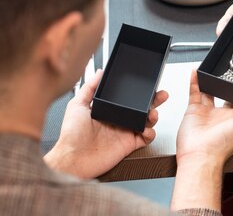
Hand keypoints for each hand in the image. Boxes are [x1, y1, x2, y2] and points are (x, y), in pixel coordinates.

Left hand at [44, 69, 167, 178]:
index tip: (145, 85)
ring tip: (152, 114)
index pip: (127, 99)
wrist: (73, 159)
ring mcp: (124, 133)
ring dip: (153, 116)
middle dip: (153, 101)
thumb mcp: (77, 105)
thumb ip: (89, 88)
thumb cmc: (71, 135)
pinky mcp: (129, 145)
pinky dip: (151, 134)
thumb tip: (99, 72)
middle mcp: (117, 121)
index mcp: (107, 110)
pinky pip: (146, 138)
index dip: (138, 93)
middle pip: (141, 108)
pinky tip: (146, 130)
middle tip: (160, 95)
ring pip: (146, 122)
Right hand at [176, 70, 232, 168]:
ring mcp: (209, 110)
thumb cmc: (221, 147)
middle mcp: (224, 113)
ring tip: (216, 66)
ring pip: (211, 89)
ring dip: (213, 78)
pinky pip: (195, 91)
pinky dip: (195, 81)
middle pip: (229, 92)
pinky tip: (196, 72)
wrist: (198, 156)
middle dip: (232, 80)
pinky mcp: (195, 109)